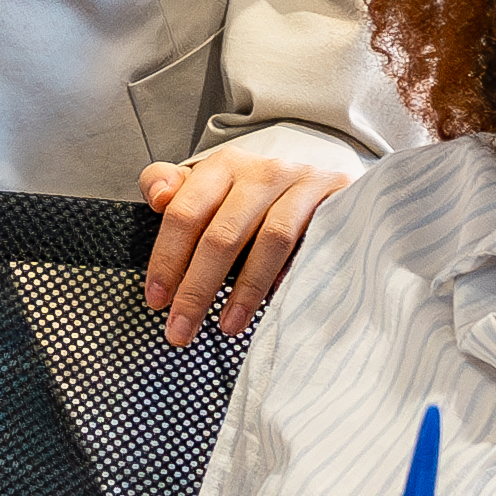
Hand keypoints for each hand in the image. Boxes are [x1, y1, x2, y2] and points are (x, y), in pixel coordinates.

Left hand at [138, 145, 347, 341]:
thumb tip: (157, 198)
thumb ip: (172, 190)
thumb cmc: (253, 197)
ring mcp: (303, 184)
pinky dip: (292, 275)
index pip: (186, 213)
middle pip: (223, 234)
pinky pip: (313, 243)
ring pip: (271, 240)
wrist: (319, 183)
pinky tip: (276, 301)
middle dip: (197, 288)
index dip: (167, 260)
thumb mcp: (209, 188)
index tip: (157, 301)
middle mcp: (263, 171)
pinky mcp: (337, 200)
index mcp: (223, 166)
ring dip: (246, 290)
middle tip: (182, 329)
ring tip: (228, 326)